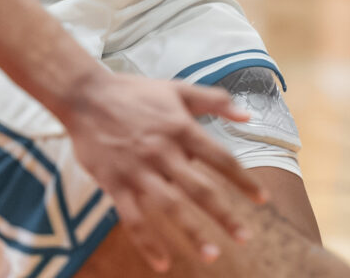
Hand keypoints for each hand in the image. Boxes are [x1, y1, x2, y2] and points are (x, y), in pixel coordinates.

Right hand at [60, 71, 266, 272]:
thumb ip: (215, 100)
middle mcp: (163, 151)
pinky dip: (147, 242)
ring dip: (192, 233)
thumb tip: (248, 114)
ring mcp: (138, 170)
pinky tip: (162, 262)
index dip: (243, 180)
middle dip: (224, 215)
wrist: (86, 96)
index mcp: (182, 128)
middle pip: (199, 189)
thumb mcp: (178, 88)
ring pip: (169, 207)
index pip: (221, 158)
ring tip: (212, 255)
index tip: (262, 199)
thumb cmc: (135, 93)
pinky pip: (133, 219)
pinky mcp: (114, 184)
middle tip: (244, 237)